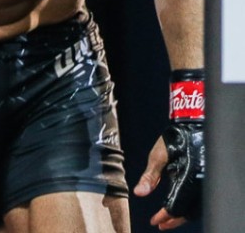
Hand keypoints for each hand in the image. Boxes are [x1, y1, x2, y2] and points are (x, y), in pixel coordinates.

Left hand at [134, 70, 203, 229]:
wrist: (195, 125)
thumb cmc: (175, 137)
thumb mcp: (158, 154)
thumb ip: (150, 176)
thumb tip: (139, 193)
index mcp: (189, 178)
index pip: (177, 206)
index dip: (165, 216)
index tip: (155, 221)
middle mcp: (201, 183)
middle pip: (189, 211)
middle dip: (175, 219)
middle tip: (161, 224)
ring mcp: (206, 181)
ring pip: (197, 207)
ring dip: (182, 214)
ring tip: (168, 219)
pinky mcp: (208, 179)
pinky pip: (200, 199)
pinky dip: (190, 206)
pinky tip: (180, 207)